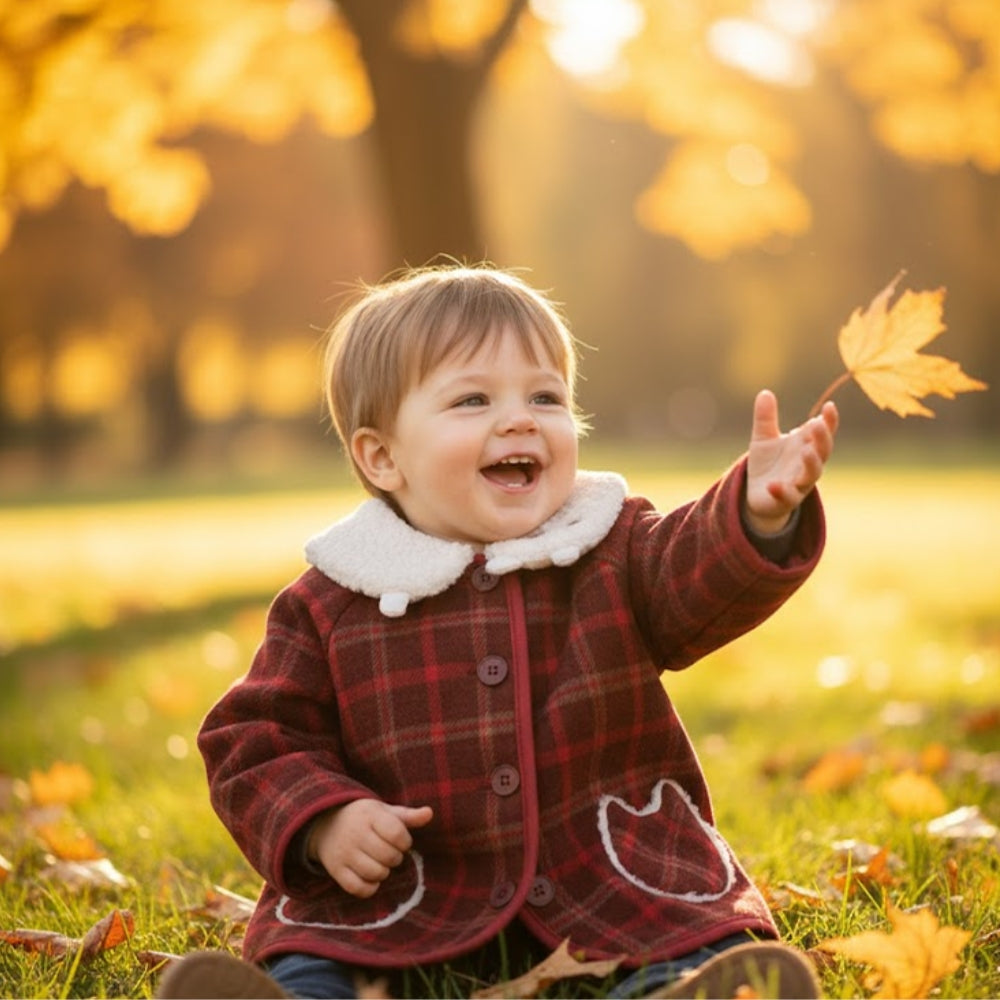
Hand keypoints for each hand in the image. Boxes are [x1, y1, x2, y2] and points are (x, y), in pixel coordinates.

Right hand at [307, 799, 433, 897]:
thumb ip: (407, 816)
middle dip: (395, 857)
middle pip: (388, 856)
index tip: (401, 841)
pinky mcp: (336, 870)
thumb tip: (429, 813)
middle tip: (390, 853)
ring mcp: (344, 853)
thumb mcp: (384, 811)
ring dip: (383, 872)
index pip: (396, 833)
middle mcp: (355, 834)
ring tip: (380, 863)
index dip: (405, 841)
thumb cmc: (364, 818)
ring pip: (375, 873)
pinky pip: (358, 888)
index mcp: (370, 816)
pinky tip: (371, 878)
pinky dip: (369, 888)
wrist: (325, 823)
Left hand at [745, 389, 838, 534]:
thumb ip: (765, 418)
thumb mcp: (763, 438)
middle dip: (822, 438)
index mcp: (806, 446)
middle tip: (816, 424)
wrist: (758, 494)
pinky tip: (773, 485)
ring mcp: (799, 483)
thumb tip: (765, 392)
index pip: (823, 432)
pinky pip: (787, 496)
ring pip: (812, 474)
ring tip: (806, 450)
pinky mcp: (786, 499)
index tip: (830, 406)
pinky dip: (782, 491)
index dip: (829, 421)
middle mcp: (807, 464)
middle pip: (823, 452)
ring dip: (811, 463)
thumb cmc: (767, 464)